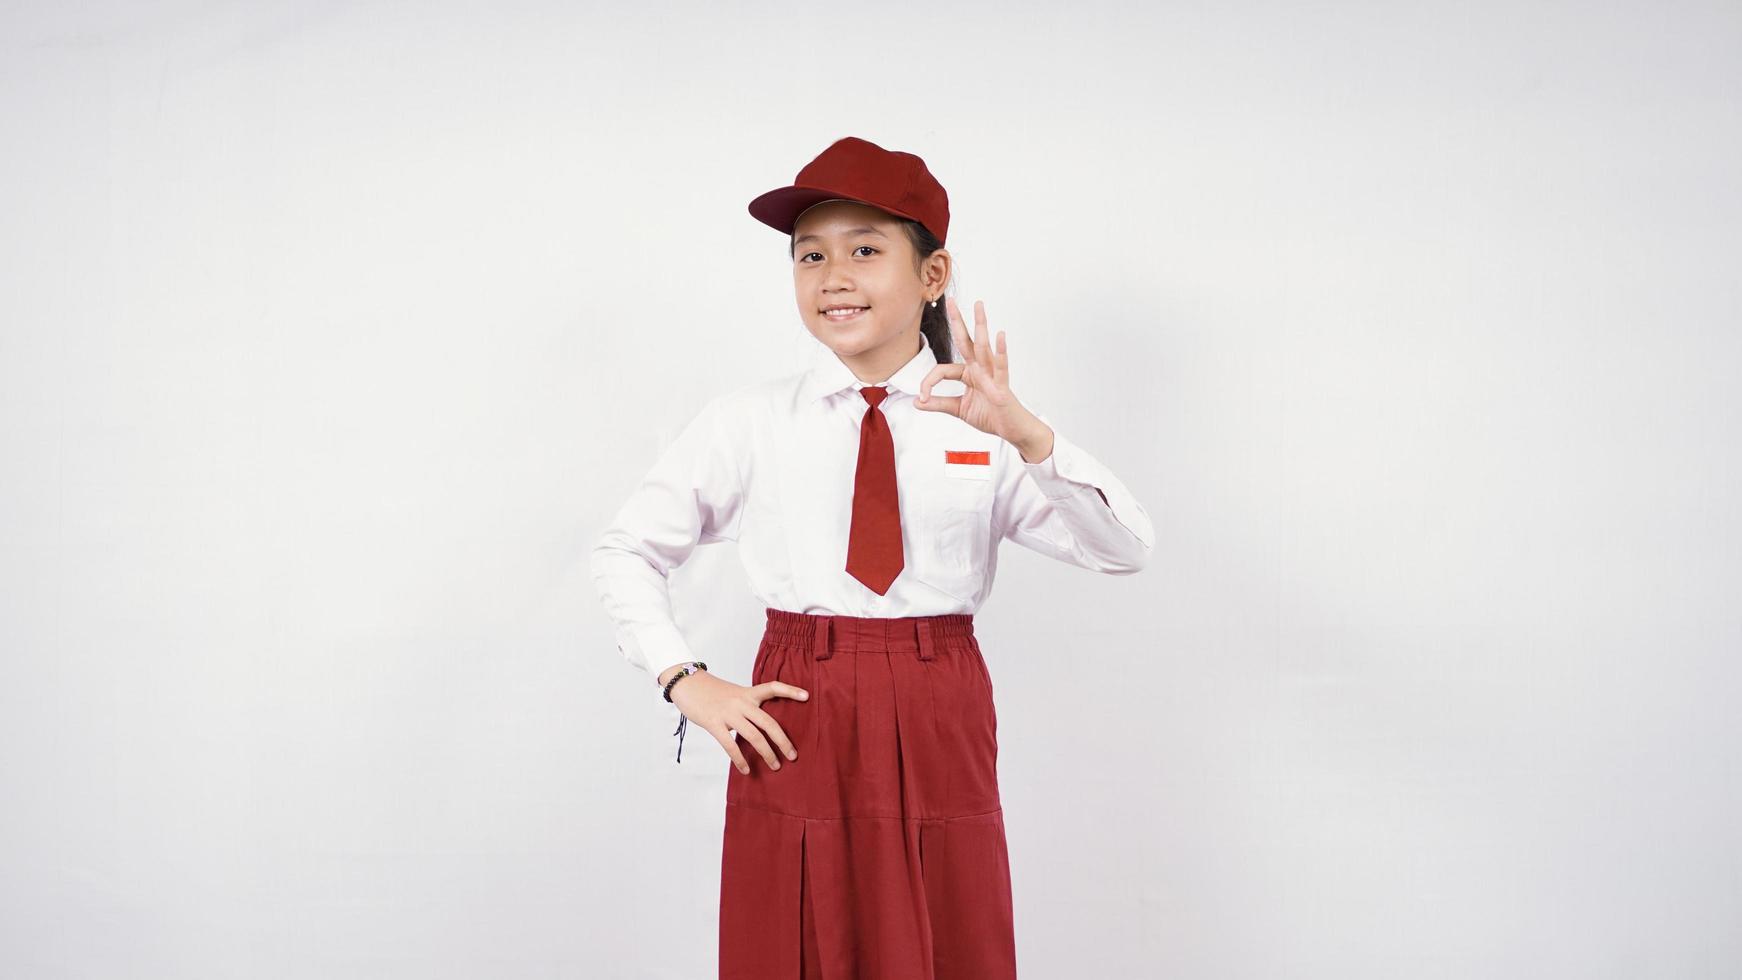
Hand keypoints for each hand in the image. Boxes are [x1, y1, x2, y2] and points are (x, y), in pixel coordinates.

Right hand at [668, 670, 807, 774]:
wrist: (686, 684)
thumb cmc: (711, 691)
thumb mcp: (733, 693)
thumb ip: (747, 706)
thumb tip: (761, 726)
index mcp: (747, 693)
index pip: (772, 688)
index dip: (790, 691)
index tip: (807, 696)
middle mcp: (741, 702)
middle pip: (768, 722)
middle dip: (783, 740)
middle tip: (793, 755)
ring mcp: (728, 713)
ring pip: (753, 736)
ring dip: (766, 753)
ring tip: (775, 766)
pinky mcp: (714, 723)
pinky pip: (730, 745)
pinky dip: (740, 759)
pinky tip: (746, 769)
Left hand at [916, 297, 1052, 458]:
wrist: (1012, 429)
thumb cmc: (991, 415)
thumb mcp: (959, 409)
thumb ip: (939, 403)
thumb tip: (917, 401)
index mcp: (969, 373)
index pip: (942, 370)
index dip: (928, 383)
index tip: (922, 398)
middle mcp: (980, 369)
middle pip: (966, 341)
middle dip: (958, 321)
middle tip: (951, 300)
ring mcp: (992, 375)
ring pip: (983, 347)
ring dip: (980, 325)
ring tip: (979, 305)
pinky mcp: (1003, 385)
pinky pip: (1001, 366)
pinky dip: (1000, 351)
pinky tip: (1000, 335)